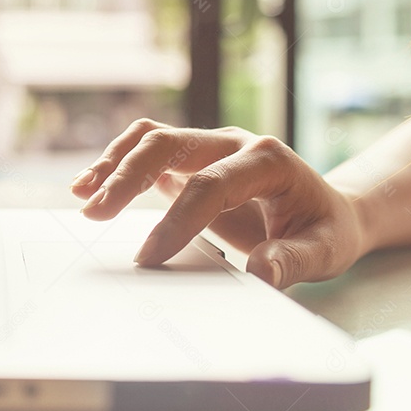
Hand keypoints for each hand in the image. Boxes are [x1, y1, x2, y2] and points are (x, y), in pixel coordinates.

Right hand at [69, 119, 368, 288]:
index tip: (149, 257)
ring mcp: (208, 145)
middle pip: (170, 143)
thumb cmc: (325, 229)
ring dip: (114, 164)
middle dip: (128, 176)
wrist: (328, 209)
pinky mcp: (189, 157)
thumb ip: (294, 260)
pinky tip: (91, 185)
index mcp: (268, 159)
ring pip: (151, 138)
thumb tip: (262, 273)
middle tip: (95, 212)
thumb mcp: (325, 250)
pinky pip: (146, 149)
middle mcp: (233, 142)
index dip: (178, 219)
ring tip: (83, 195)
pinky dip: (117, 163)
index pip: (212, 183)